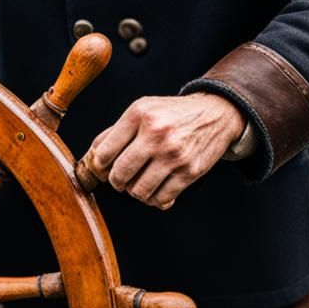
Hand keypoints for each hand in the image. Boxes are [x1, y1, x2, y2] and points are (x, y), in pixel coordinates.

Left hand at [85, 93, 245, 209]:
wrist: (215, 114)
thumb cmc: (174, 113)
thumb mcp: (144, 108)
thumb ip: (117, 130)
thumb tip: (93, 153)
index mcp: (140, 114)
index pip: (105, 151)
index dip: (100, 164)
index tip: (104, 166)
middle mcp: (156, 133)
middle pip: (119, 174)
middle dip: (117, 181)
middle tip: (121, 178)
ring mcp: (173, 154)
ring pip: (138, 191)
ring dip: (136, 191)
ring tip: (141, 181)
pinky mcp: (189, 171)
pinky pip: (161, 199)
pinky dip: (154, 198)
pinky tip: (157, 187)